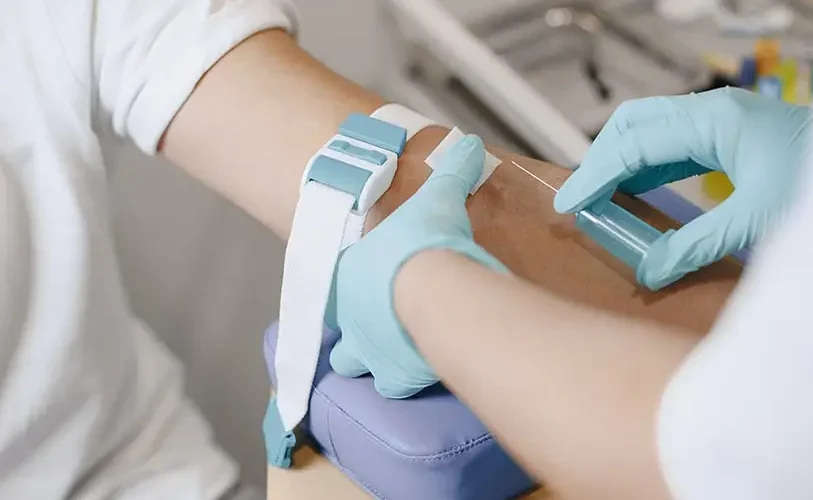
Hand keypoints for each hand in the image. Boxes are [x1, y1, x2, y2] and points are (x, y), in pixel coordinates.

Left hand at [329, 135, 507, 397]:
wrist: (433, 286)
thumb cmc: (423, 241)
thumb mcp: (438, 196)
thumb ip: (452, 171)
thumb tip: (468, 145)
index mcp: (349, 274)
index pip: (336, 286)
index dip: (353, 288)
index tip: (374, 284)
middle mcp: (350, 319)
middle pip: (340, 337)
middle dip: (358, 337)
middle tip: (385, 326)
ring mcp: (369, 351)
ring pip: (356, 366)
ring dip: (376, 361)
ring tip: (402, 352)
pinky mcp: (397, 376)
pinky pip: (396, 387)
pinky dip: (408, 379)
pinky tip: (428, 370)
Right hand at [554, 87, 812, 288]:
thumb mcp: (757, 222)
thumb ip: (696, 247)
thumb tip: (647, 271)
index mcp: (715, 121)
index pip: (634, 141)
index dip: (596, 175)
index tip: (570, 205)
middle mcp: (714, 113)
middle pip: (635, 124)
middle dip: (602, 161)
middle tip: (582, 203)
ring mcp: (724, 122)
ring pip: (653, 133)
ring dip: (623, 165)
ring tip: (602, 204)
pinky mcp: (734, 139)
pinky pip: (675, 146)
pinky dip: (649, 169)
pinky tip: (639, 196)